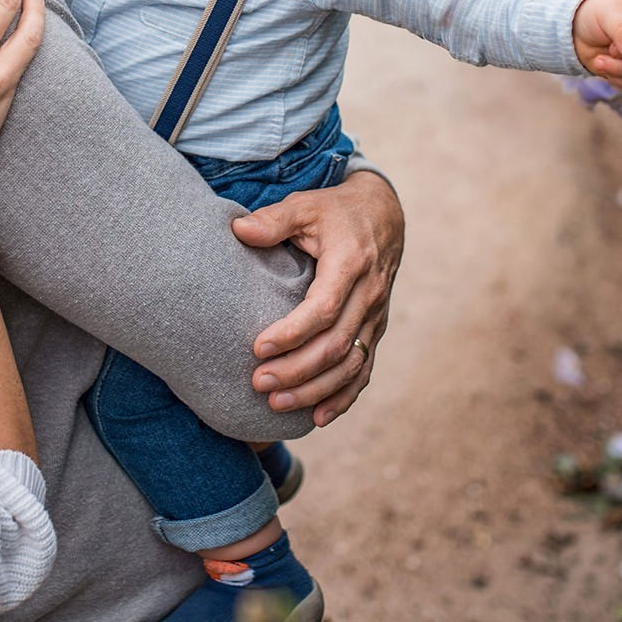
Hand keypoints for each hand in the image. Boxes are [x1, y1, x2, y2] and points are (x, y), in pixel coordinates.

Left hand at [231, 170, 403, 426]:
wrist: (384, 216)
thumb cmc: (336, 211)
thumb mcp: (305, 205)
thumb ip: (273, 220)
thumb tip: (237, 230)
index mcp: (351, 263)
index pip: (324, 308)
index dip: (292, 332)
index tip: (257, 347)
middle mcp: (369, 294)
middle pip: (336, 344)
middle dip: (296, 369)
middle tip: (258, 382)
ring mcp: (376, 316)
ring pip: (350, 364)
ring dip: (315, 390)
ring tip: (275, 403)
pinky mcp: (376, 329)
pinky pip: (364, 370)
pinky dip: (343, 396)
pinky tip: (317, 417)